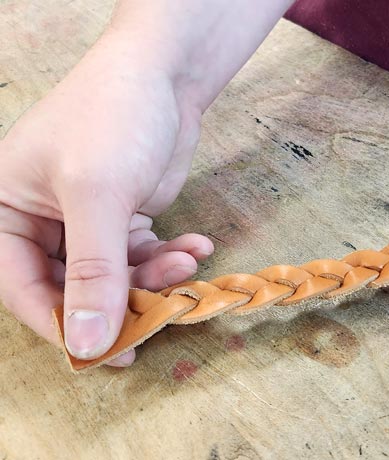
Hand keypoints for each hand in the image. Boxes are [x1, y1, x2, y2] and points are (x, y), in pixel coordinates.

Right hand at [0, 40, 211, 365]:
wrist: (166, 74)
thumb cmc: (112, 117)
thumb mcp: (96, 194)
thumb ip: (93, 272)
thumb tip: (85, 343)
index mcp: (4, 211)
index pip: (22, 287)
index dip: (61, 322)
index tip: (104, 350)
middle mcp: (40, 221)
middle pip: (73, 288)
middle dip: (120, 302)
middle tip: (159, 320)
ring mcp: (85, 221)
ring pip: (115, 277)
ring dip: (154, 278)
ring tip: (188, 265)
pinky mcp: (125, 217)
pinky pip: (143, 256)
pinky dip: (170, 257)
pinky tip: (197, 246)